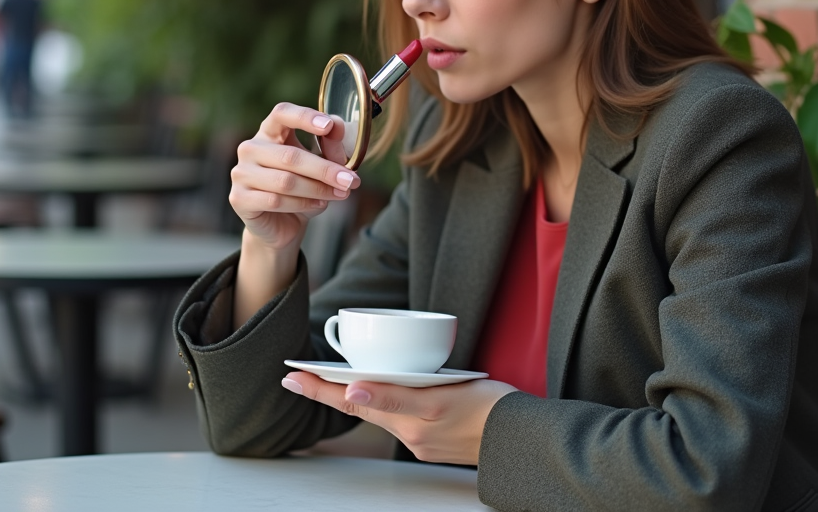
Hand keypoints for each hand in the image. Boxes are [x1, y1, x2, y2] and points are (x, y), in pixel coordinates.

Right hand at [229, 102, 359, 250]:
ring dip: (318, 189)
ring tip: (340, 194)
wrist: (281, 224)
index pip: (282, 114)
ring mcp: (241, 173)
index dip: (304, 117)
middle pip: (290, 155)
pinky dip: (303, 204)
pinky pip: (276, 200)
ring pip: (286, 181)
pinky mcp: (239, 198)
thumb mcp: (322, 165)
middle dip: (325, 169)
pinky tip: (319, 205)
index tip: (328, 126)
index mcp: (270, 132)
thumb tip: (339, 124)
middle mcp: (250, 148)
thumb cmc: (302, 189)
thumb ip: (330, 146)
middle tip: (351, 180)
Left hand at [281, 372, 517, 464]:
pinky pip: (401, 419)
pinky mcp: (434, 440)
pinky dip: (383, 406)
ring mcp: (422, 440)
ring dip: (353, 399)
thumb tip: (354, 392)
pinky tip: (380, 395)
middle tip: (296, 377)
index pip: (354, 401)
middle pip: (360, 407)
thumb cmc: (491, 409)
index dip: (321, 388)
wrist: (524, 440)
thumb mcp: (442, 396)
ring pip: (379, 414)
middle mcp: (410, 434)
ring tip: (328, 383)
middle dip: (327, 392)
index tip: (294, 376)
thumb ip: (396, 396)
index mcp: (409, 419)